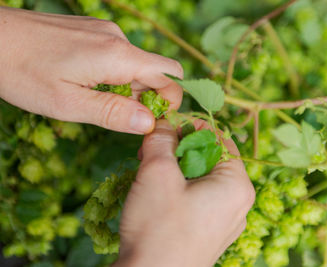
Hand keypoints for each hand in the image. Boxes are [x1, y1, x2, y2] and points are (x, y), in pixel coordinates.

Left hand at [0, 7, 182, 133]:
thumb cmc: (23, 72)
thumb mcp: (68, 103)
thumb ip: (113, 113)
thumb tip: (150, 123)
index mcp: (118, 57)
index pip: (170, 76)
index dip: (170, 102)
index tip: (152, 122)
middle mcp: (118, 39)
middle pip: (156, 71)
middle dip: (150, 97)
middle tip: (123, 118)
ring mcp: (106, 31)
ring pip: (137, 65)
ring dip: (130, 88)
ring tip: (98, 101)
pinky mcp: (94, 31)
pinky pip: (119, 56)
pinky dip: (116, 75)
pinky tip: (90, 83)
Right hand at [115, 120, 254, 266]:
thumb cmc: (158, 230)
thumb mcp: (156, 173)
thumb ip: (161, 140)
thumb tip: (162, 122)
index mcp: (237, 185)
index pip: (220, 139)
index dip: (192, 127)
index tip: (167, 126)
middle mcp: (238, 204)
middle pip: (211, 160)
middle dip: (180, 149)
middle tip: (153, 150)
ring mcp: (226, 222)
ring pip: (203, 180)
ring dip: (177, 169)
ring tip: (150, 171)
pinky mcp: (210, 234)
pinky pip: (199, 200)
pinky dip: (180, 190)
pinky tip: (158, 194)